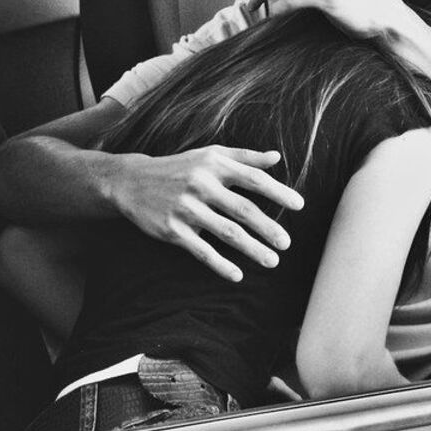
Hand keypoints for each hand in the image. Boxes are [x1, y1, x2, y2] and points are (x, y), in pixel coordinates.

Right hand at [109, 146, 303, 281]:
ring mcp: (186, 209)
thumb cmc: (180, 167)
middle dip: (267, 228)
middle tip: (286, 243)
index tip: (299, 206)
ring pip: (226, 233)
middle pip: (243, 209)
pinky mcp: (172, 230)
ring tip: (272, 261)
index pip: (253, 178)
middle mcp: (202, 185)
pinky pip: (201, 250)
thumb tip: (277, 157)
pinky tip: (238, 275)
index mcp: (214, 165)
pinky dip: (220, 264)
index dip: (278, 192)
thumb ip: (245, 156)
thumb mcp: (210, 155)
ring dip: (252, 249)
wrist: (132, 181)